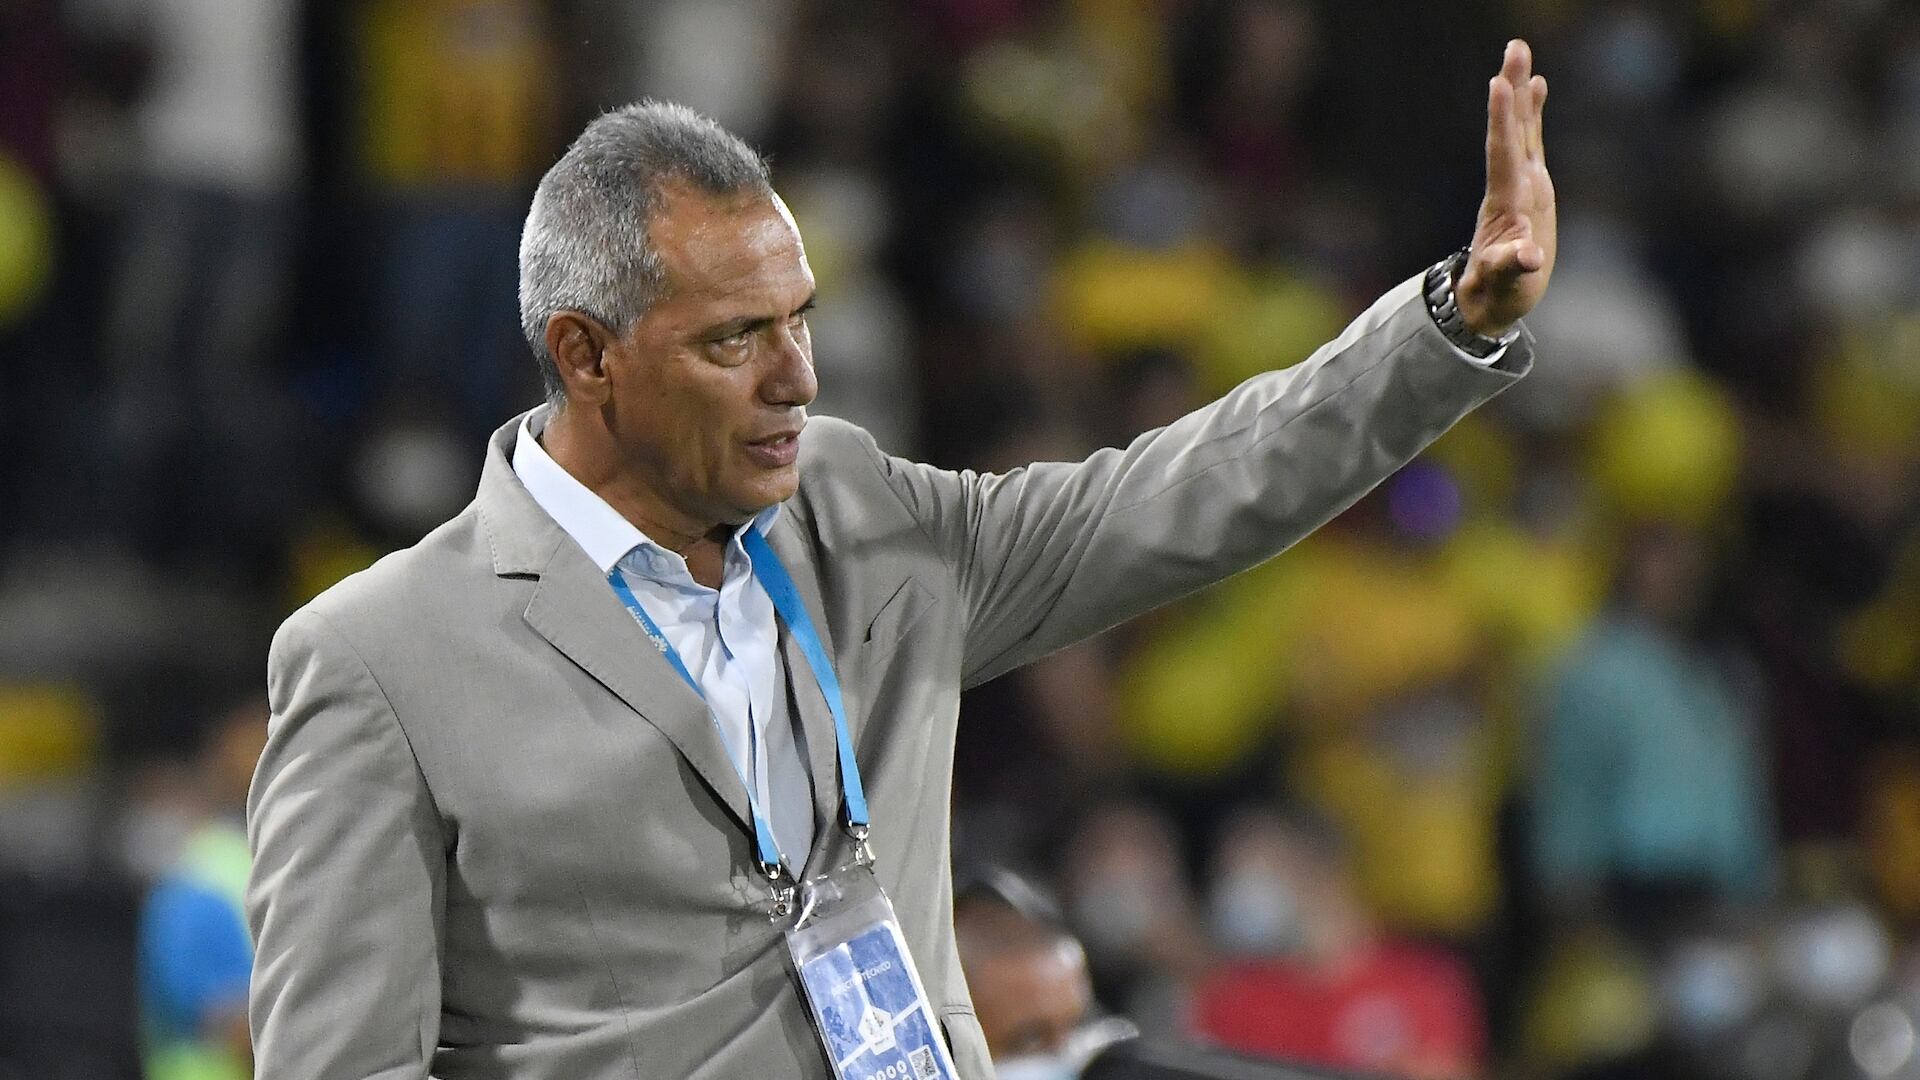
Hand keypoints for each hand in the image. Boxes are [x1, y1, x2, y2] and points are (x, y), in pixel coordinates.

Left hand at [1457, 39, 1554, 338]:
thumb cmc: (1498, 294)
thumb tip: (1527, 255)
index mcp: (1506, 204)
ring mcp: (1520, 183)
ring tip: (1519, 53)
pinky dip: (1533, 113)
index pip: (1502, 155)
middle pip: (1510, 131)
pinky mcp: (1530, 187)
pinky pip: (1531, 141)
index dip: (1502, 122)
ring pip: (1520, 130)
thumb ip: (1512, 268)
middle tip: (1514, 48)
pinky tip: (1536, 85)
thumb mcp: (1506, 285)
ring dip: (1520, 92)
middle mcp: (1511, 186)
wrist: (1491, 298)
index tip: (1498, 85)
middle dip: (1511, 91)